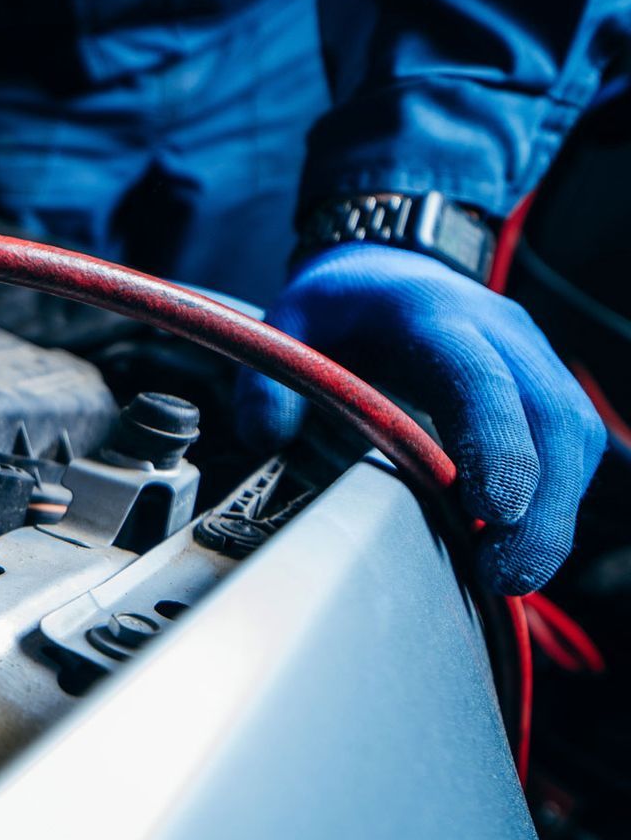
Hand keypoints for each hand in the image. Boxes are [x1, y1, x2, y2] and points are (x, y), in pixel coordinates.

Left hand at [235, 243, 603, 593]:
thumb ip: (267, 382)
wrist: (386, 265)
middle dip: (541, 505)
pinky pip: (573, 439)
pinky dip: (557, 495)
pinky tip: (520, 539)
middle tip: (508, 575)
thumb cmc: (339, 307)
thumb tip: (267, 438)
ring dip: (556, 510)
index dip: (495, 442)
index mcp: (431, 313)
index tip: (493, 511)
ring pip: (573, 432)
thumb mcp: (284, 326)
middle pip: (550, 416)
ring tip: (512, 573)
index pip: (478, 378)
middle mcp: (498, 329)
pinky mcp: (545, 381)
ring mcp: (532, 353)